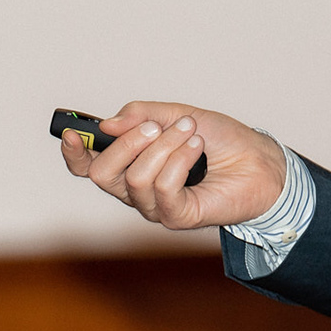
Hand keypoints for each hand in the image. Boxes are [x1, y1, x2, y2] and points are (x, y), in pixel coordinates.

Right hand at [59, 100, 287, 230]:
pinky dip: (179, 161)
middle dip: (128, 143)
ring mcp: (155, 206)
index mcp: (131, 163)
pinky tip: (197, 149)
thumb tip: (107, 124)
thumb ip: (141, 115)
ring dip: (165, 147)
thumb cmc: (221, 139)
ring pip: (135, 178)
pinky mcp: (177, 217)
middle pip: (102, 174)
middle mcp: (136, 188)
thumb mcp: (179, 114)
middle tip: (158, 126)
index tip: (72, 132)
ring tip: (192, 134)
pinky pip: (163, 189)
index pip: (88, 165)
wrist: (259, 159)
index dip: (74, 152)